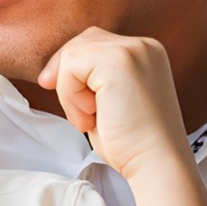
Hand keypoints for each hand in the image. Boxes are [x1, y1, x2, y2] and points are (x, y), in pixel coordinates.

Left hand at [41, 26, 192, 186]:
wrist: (156, 163)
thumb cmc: (132, 142)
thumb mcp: (109, 100)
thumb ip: (91, 79)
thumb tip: (50, 73)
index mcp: (145, 53)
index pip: (95, 44)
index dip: (72, 70)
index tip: (65, 96)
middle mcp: (143, 46)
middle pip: (82, 42)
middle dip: (66, 76)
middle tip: (79, 114)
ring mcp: (133, 50)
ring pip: (73, 54)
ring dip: (69, 91)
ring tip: (90, 117)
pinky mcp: (120, 61)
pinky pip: (71, 65)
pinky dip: (70, 95)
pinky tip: (91, 117)